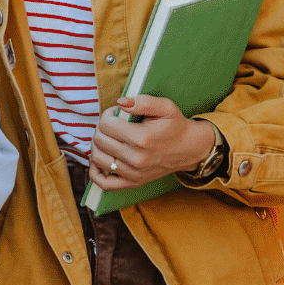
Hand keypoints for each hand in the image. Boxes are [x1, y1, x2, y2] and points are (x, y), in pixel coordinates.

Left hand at [87, 96, 217, 192]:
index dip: (108, 114)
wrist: (188, 149)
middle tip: (113, 123)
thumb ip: (143, 101)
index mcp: (142, 138)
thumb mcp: (165, 107)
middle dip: (102, 127)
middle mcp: (136, 158)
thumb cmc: (175, 126)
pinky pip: (104, 183)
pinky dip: (95, 172)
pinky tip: (99, 160)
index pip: (106, 124)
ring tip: (108, 137)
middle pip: (99, 140)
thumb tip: (121, 102)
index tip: (118, 113)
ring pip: (98, 159)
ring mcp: (133, 173)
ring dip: (97, 145)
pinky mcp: (132, 183)